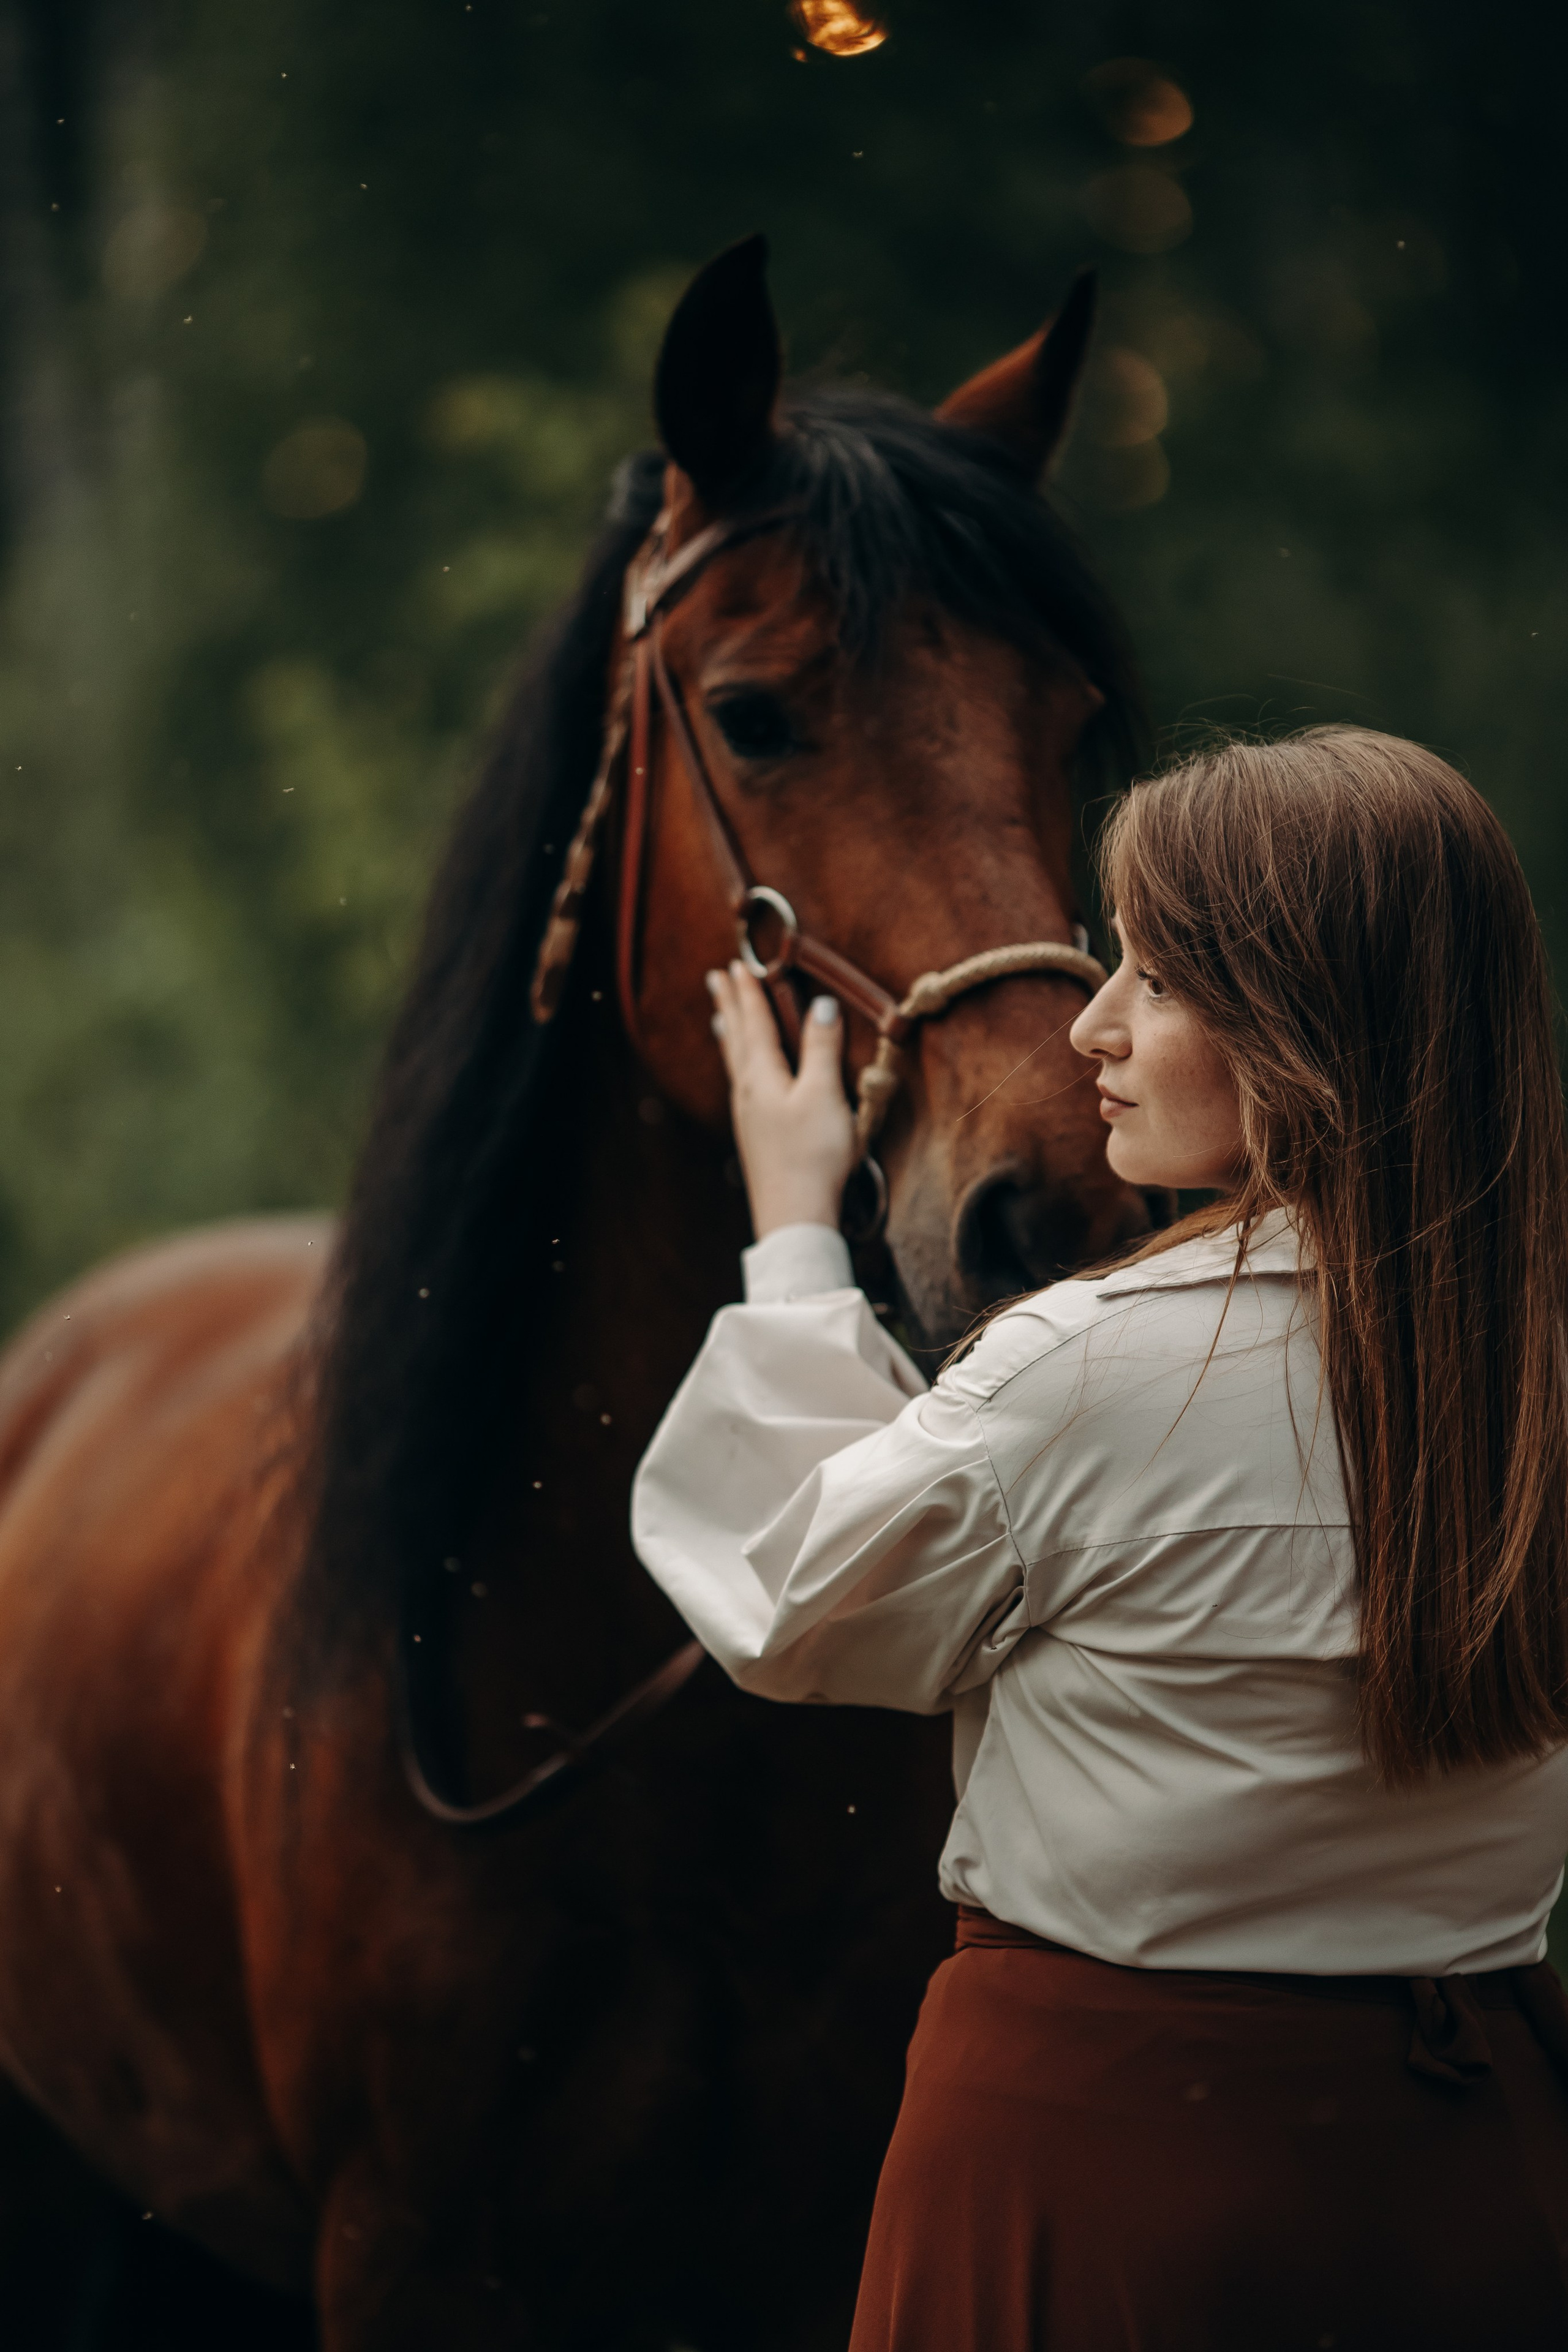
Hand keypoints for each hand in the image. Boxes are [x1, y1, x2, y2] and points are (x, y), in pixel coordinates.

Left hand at [707, 961, 859, 1238]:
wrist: (795, 1216)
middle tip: (716, 979)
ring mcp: (748, 1117)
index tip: (739, 963)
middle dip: (729, 1007)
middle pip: (736, 1039)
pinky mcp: (755, 1137)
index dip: (749, 992)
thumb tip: (820, 1004)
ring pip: (735, 1063)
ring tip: (720, 1019)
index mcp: (762, 1075)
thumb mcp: (824, 1095)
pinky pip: (741, 1085)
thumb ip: (821, 1048)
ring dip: (729, 1034)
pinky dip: (738, 1065)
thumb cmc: (812, 1155)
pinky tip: (744, 1077)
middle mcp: (748, 1092)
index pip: (754, 1023)